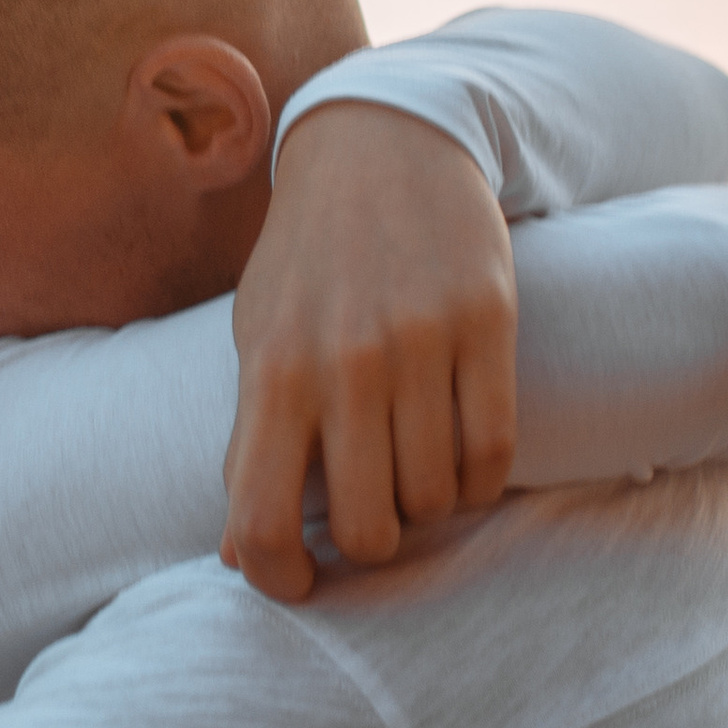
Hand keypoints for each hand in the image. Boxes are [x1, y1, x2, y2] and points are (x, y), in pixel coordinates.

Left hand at [222, 102, 518, 601]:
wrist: (381, 146)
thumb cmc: (309, 261)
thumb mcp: (258, 338)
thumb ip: (248, 443)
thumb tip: (235, 556)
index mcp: (272, 371)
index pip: (261, 520)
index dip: (278, 578)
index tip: (299, 581)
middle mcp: (343, 362)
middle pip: (367, 527)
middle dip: (372, 542)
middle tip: (373, 515)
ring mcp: (419, 342)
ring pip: (435, 499)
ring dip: (429, 509)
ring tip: (415, 474)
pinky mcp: (485, 321)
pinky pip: (492, 451)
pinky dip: (479, 483)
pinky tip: (462, 464)